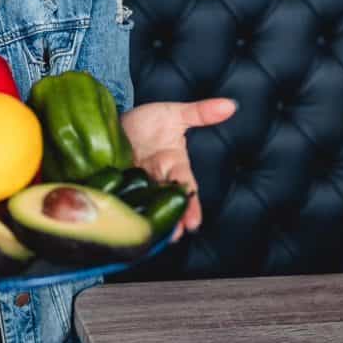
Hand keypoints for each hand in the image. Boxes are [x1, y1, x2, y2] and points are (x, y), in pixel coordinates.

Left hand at [121, 98, 236, 241]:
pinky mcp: (112, 181)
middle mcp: (155, 178)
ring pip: (142, 204)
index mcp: (172, 165)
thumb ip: (200, 113)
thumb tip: (230, 105)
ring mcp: (133, 182)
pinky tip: (113, 217)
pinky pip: (116, 195)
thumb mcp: (174, 114)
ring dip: (144, 218)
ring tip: (145, 235)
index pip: (185, 186)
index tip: (193, 224)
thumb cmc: (149, 122)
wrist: (117, 118)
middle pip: (164, 202)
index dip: (190, 205)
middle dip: (169, 220)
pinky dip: (116, 205)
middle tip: (169, 237)